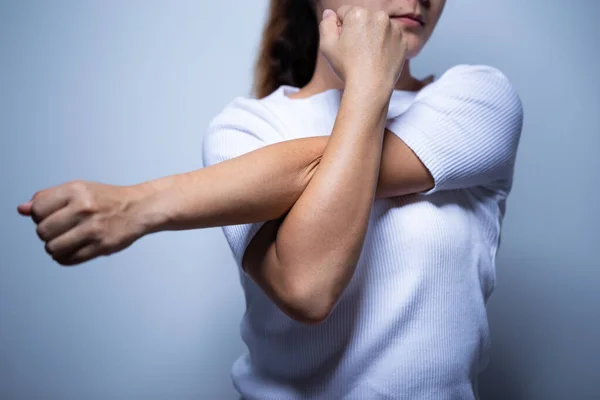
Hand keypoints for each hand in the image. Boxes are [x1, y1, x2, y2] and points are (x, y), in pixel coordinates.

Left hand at [17, 180, 143, 265]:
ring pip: (52, 248)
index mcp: (76, 190)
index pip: (37, 209)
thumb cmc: (106, 199)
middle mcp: (84, 208)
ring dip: (55, 247)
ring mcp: (93, 229)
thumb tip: (21, 209)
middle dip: (47, 233)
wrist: (139, 208)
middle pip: (42, 231)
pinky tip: (73, 249)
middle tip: (60, 229)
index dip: (39, 215)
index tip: (51, 216)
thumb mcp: (78, 190)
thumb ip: (48, 198)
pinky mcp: (101, 246)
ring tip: (65, 241)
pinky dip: (65, 257)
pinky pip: (68, 260)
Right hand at [319, 6, 407, 89]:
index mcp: (358, 13)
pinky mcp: (402, 39)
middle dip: (358, 29)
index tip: (343, 43)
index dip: (340, 28)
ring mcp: (393, 27)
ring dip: (372, 35)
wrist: (371, 86)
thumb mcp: (327, 46)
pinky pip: (390, 37)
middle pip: (363, 18)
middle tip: (355, 51)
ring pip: (377, 26)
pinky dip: (385, 44)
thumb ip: (326, 24)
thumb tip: (330, 13)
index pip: (344, 12)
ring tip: (367, 55)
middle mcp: (378, 15)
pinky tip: (378, 58)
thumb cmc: (348, 67)